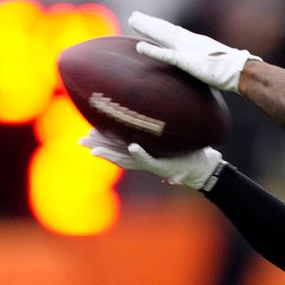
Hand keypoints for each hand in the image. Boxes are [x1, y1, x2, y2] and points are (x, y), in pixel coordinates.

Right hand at [79, 129, 223, 190]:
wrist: (202, 169)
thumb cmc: (188, 151)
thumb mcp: (170, 140)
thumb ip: (158, 131)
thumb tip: (148, 114)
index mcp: (143, 152)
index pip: (118, 145)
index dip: (102, 140)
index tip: (87, 131)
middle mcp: (144, 159)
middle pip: (116, 153)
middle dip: (98, 146)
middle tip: (81, 140)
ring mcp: (153, 162)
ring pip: (127, 159)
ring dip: (111, 153)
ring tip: (94, 149)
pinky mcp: (165, 166)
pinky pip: (150, 160)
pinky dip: (141, 154)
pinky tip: (132, 146)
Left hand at [128, 11, 262, 91]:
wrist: (242, 71)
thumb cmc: (234, 71)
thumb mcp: (217, 65)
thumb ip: (209, 64)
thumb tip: (212, 70)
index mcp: (198, 43)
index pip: (175, 32)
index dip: (161, 27)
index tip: (150, 21)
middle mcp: (191, 42)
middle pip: (166, 30)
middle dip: (150, 23)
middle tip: (134, 16)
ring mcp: (188, 49)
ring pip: (163, 36)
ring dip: (147, 29)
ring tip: (132, 21)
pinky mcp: (187, 60)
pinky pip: (166, 54)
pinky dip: (152, 50)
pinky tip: (139, 46)